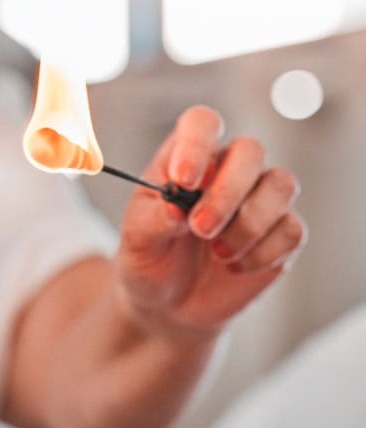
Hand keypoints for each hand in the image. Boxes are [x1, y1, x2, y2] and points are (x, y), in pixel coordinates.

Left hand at [115, 106, 306, 335]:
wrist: (168, 304)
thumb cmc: (147, 260)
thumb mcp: (136, 242)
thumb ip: (153, 220)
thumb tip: (177, 207)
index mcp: (185, 160)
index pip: (201, 122)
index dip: (196, 143)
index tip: (182, 180)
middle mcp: (226, 170)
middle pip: (251, 150)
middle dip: (228, 192)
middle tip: (200, 229)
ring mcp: (258, 199)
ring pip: (281, 184)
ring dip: (248, 224)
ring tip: (217, 254)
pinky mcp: (280, 232)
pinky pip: (291, 228)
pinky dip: (262, 253)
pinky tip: (234, 267)